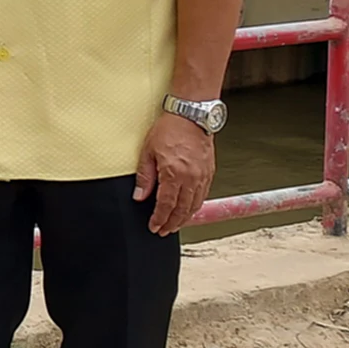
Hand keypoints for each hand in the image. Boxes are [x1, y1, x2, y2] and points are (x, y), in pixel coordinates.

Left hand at [134, 113, 214, 235]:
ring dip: (184, 218)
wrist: (191, 116)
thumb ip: (144, 177)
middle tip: (163, 231)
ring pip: (194, 205)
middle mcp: (191, 178)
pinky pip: (202, 196)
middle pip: (182, 210)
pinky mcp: (209, 173)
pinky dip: (194, 206)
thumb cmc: (169, 129)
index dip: (159, 219)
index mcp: (174, 174)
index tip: (154, 227)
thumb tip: (139, 196)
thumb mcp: (148, 151)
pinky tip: (187, 209)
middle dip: (172, 224)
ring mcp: (202, 176)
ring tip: (174, 224)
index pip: (166, 205)